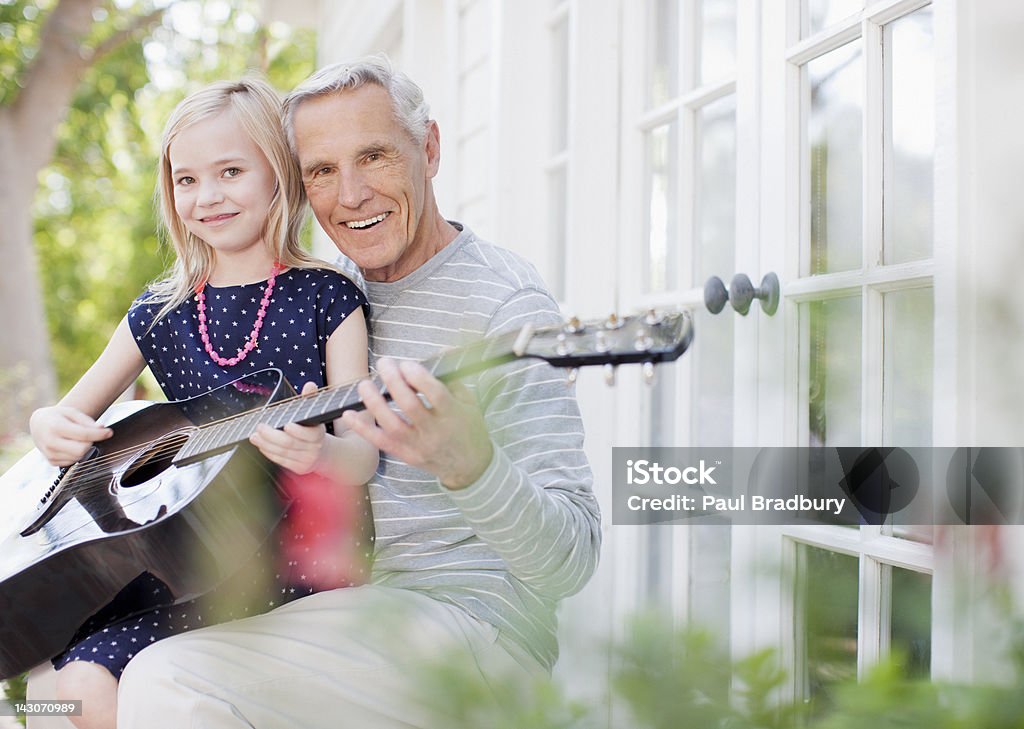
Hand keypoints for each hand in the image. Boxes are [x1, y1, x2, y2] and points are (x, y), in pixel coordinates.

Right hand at [29, 406, 112, 466]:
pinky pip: (72, 462)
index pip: (84, 435)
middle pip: (82, 449)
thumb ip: (87, 421)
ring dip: (84, 448)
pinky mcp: (51, 462)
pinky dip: (76, 454)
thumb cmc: (57, 417)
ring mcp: (50, 454)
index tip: (109, 432)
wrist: (38, 424)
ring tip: (77, 439)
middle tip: (89, 435)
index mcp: (55, 427)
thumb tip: (102, 428)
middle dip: (90, 442)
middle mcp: (50, 442)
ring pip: (78, 457)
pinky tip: (71, 445)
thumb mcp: (72, 412)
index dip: (100, 434)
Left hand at [249, 382, 327, 473]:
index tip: (286, 425)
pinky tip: (261, 445)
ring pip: (283, 453)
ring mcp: (306, 460)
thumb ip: (310, 398)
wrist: (323, 452)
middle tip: (260, 427)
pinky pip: (281, 460)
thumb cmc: (313, 428)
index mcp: (320, 434)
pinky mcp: (298, 468)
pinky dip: (269, 453)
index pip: (310, 434)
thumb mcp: (313, 414)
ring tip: (255, 436)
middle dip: (272, 436)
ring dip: (266, 444)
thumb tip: (309, 385)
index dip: (298, 431)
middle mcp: (314, 449)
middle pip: (290, 444)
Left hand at [341, 358, 492, 489]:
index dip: (419, 377)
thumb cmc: (469, 429)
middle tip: (384, 364)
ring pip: (391, 425)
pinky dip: (363, 429)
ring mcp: (419, 446)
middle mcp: (435, 432)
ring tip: (365, 384)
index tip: (407, 364)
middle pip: (410, 406)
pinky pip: (381, 442)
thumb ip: (452, 379)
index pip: (435, 394)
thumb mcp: (469, 403)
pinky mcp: (406, 456)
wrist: (470, 467)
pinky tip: (349, 414)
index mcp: (453, 415)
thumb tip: (439, 353)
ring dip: (374, 403)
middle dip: (394, 382)